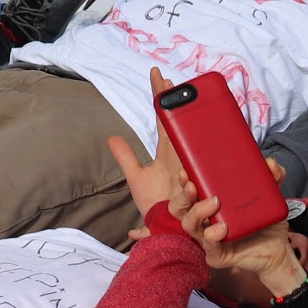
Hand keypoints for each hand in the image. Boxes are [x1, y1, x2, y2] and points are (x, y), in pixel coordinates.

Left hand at [108, 78, 205, 227]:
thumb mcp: (137, 178)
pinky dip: (192, 142)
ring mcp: (189, 164)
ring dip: (178, 111)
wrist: (170, 233)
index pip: (164, 119)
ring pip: (186, 132)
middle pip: (176, 119)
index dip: (160, 97)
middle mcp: (180, 154)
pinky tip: (185, 120)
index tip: (157, 75)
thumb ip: (126, 157)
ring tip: (170, 89)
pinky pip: (194, 158)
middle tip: (167, 77)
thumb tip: (111, 138)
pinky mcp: (196, 178)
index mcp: (169, 152)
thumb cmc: (158, 207)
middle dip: (171, 97)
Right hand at [188, 162, 307, 299]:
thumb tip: (271, 163)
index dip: (183, 181)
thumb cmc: (266, 222)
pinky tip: (223, 228)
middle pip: (180, 208)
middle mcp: (205, 220)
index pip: (189, 191)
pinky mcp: (218, 255)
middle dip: (183, 196)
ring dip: (197, 211)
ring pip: (189, 225)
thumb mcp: (271, 196)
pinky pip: (209, 246)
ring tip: (214, 203)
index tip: (186, 170)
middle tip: (193, 186)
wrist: (278, 249)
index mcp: (210, 203)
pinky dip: (213, 235)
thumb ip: (272, 178)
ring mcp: (209, 238)